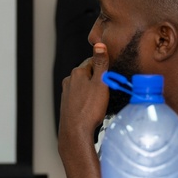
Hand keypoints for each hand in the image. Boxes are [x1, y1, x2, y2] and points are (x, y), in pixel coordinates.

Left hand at [58, 43, 109, 157]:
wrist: (75, 133)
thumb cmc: (89, 109)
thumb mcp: (100, 83)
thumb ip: (101, 63)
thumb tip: (99, 44)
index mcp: (76, 73)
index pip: (93, 63)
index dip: (104, 69)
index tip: (111, 78)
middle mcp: (69, 81)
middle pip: (89, 75)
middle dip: (99, 81)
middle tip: (109, 92)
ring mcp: (66, 94)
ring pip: (85, 88)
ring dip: (94, 92)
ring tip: (102, 103)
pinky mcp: (67, 106)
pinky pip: (81, 99)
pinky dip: (88, 102)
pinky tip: (93, 110)